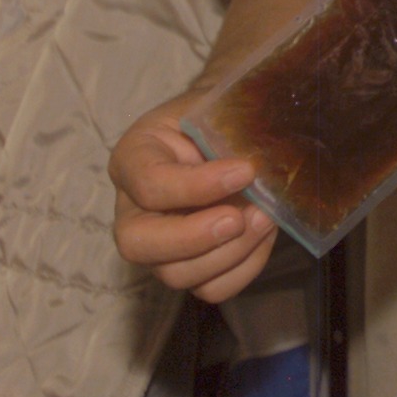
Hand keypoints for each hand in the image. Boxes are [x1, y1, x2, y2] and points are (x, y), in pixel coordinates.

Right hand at [110, 93, 278, 303]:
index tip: (245, 171)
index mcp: (132, 158)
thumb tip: (260, 157)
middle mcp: (132, 209)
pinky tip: (262, 236)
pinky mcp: (186, 267)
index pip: (148, 183)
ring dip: (229, 253)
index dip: (196, 185)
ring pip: (176, 274)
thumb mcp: (213, 108)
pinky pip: (209, 288)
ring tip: (264, 219)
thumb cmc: (215, 118)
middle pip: (138, 244)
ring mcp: (156, 246)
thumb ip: (226, 128)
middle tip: (240, 217)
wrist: (225, 133)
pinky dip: (243, 268)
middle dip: (194, 238)